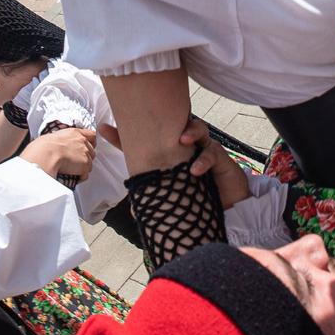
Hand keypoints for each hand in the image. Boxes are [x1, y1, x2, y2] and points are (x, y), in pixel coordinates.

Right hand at [19, 126, 96, 180]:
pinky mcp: (85, 165)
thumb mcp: (55, 137)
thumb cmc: (44, 147)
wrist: (46, 154)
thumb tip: (59, 146)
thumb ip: (63, 140)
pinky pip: (86, 174)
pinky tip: (73, 177)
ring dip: (83, 167)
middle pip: (92, 150)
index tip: (87, 146)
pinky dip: (80, 177)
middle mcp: (83, 142)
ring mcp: (86, 153)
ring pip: (90, 163)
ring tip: (73, 170)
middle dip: (86, 156)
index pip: (91, 135)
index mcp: (75, 132)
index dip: (90, 142)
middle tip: (76, 161)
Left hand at [103, 117, 247, 204]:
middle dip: (163, 121)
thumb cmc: (200, 200)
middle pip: (173, 126)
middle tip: (153, 122)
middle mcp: (184, 148)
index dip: (125, 136)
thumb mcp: (175, 200)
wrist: (229, 210)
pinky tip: (195, 170)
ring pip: (196, 129)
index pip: (147, 142)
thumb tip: (135, 213)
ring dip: (190, 132)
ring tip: (182, 140)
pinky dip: (202, 160)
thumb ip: (158, 201)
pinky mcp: (218, 156)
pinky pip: (211, 151)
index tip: (104, 129)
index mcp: (169, 156)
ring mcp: (202, 149)